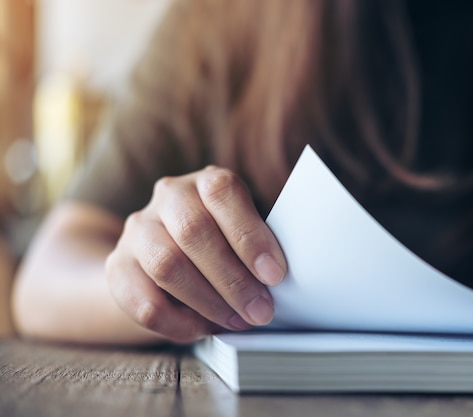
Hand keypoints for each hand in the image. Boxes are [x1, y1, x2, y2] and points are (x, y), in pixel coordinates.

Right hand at [105, 166, 285, 342]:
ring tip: (237, 321)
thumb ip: (257, 245)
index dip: (250, 236)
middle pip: (194, 232)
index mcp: (206, 181)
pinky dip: (179, 322)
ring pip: (167, 265)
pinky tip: (203, 328)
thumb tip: (275, 280)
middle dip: (233, 280)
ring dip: (208, 301)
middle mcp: (169, 196)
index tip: (274, 275)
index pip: (223, 193)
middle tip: (260, 310)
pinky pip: (144, 302)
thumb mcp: (242, 231)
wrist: (163, 253)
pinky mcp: (117, 266)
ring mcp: (138, 229)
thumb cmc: (221, 242)